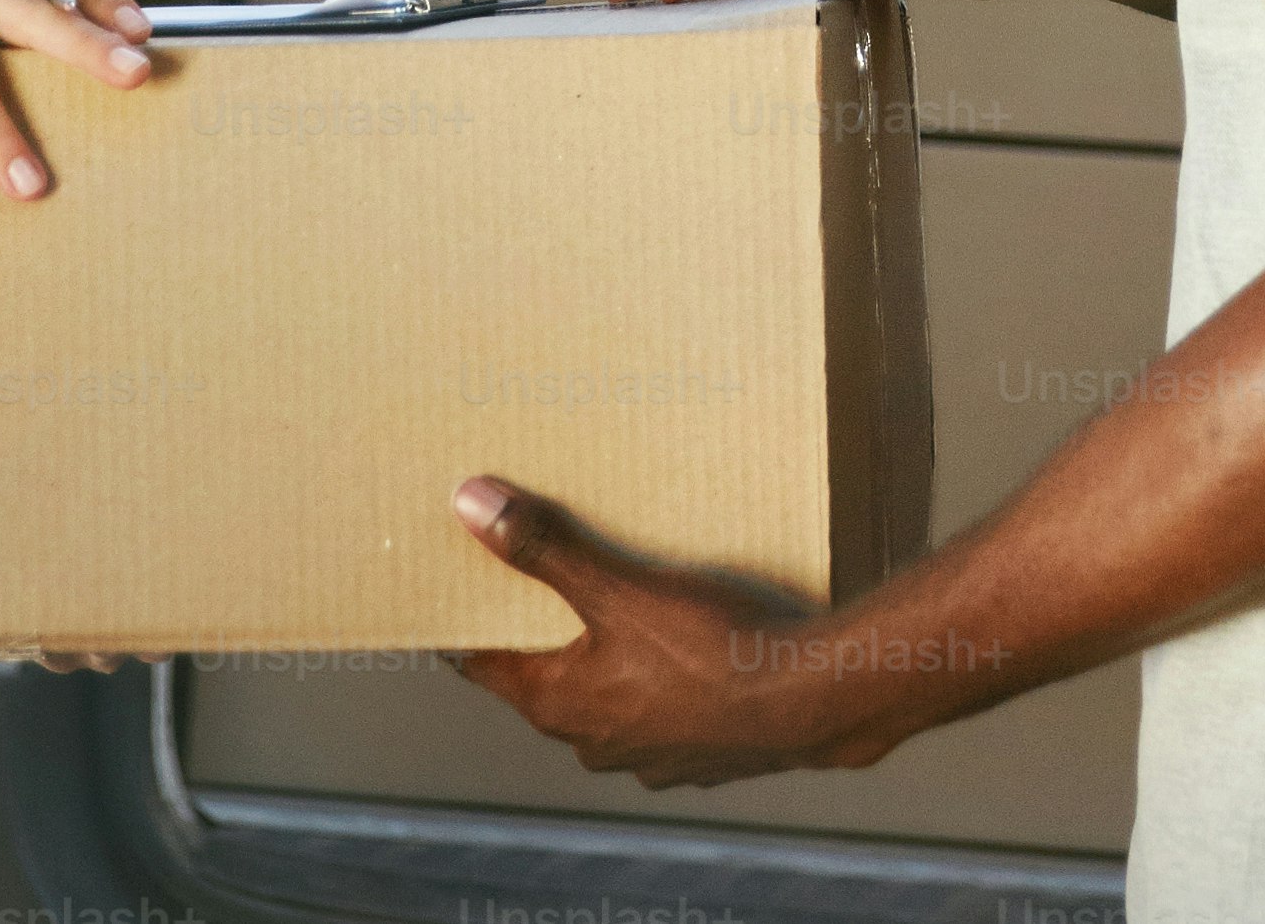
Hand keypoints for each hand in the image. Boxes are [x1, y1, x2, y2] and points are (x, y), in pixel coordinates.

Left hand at [444, 478, 889, 783]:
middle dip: (539, 632)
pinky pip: (660, 712)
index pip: (481, 663)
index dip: (463, 623)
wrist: (813, 701)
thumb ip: (543, 549)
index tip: (451, 590)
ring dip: (604, 659)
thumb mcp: (619, 588)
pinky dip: (658, 680)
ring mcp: (648, 757)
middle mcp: (592, 742)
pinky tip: (685, 645)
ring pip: (605, 699)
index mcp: (559, 704)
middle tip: (538, 579)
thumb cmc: (711, 649)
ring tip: (621, 604)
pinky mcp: (699, 755)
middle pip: (543, 679)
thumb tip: (469, 507)